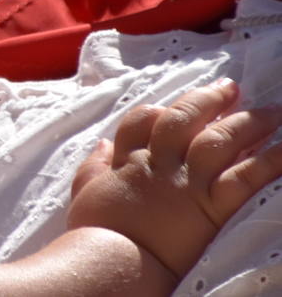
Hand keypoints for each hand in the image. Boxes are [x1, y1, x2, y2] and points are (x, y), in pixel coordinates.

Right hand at [67, 78, 281, 279]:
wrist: (113, 260)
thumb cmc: (96, 230)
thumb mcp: (85, 191)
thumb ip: (95, 164)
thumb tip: (102, 144)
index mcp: (128, 159)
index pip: (144, 120)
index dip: (163, 108)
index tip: (178, 103)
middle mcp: (160, 163)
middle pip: (185, 119)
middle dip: (209, 100)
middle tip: (231, 88)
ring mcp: (186, 182)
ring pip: (219, 140)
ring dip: (247, 122)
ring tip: (271, 111)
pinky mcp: (211, 207)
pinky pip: (244, 177)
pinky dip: (269, 162)